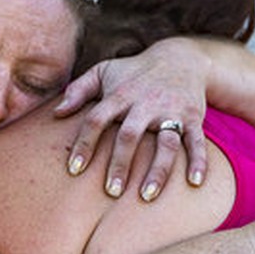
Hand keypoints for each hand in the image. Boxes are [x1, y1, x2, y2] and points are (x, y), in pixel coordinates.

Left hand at [54, 37, 208, 200]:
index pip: (97, 120)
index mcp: (120, 95)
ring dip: (157, 170)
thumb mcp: (103, 71)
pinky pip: (197, 141)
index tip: (74, 170)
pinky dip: (198, 161)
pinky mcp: (193, 117)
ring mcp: (171, 111)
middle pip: (130, 135)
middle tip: (111, 191)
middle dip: (120, 163)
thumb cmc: (134, 71)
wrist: (181, 57)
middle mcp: (145, 104)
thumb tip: (56, 113)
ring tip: (147, 196)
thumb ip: (78, 90)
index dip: (85, 144)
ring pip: (166, 143)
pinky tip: (195, 183)